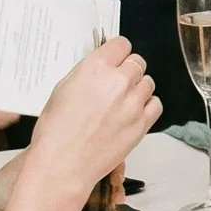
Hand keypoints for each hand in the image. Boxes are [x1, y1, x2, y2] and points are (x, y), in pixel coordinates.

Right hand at [25, 39, 160, 210]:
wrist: (61, 167)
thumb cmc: (55, 133)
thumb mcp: (62, 90)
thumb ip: (87, 73)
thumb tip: (102, 65)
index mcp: (95, 68)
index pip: (121, 44)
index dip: (117, 52)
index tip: (115, 59)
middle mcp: (118, 81)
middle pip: (137, 62)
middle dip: (127, 71)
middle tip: (115, 85)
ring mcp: (133, 102)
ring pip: (148, 82)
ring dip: (137, 89)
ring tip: (120, 103)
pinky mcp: (142, 122)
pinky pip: (155, 104)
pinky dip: (146, 107)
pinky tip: (131, 114)